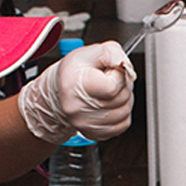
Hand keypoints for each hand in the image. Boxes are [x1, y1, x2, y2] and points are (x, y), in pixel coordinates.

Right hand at [18, 41, 135, 143]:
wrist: (61, 90)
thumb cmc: (75, 71)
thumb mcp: (90, 51)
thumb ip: (112, 53)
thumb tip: (124, 65)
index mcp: (74, 86)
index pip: (113, 87)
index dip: (119, 75)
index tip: (111, 70)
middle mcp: (77, 109)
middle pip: (121, 99)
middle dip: (123, 85)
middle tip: (110, 79)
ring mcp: (85, 124)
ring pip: (125, 112)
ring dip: (124, 99)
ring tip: (110, 91)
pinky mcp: (95, 134)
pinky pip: (123, 124)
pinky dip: (122, 113)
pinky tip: (110, 103)